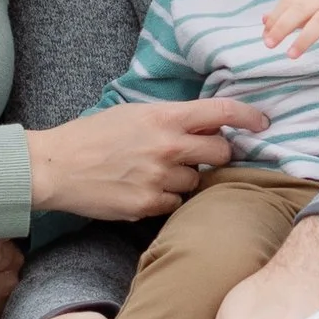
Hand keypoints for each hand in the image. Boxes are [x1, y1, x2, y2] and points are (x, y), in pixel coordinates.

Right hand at [26, 97, 268, 222]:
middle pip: (221, 152)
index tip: (262, 122)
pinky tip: (143, 190)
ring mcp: (160, 179)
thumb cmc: (91, 136)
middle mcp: (168, 147)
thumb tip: (206, 124)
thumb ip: (170, 118)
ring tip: (154, 172)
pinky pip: (176, 205)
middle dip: (217, 153)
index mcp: (164, 117)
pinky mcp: (149, 205)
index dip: (248, 116)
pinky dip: (167, 199)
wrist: (55, 167)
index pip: (221, 112)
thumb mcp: (133, 113)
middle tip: (201, 155)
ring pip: (197, 182)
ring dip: (186, 179)